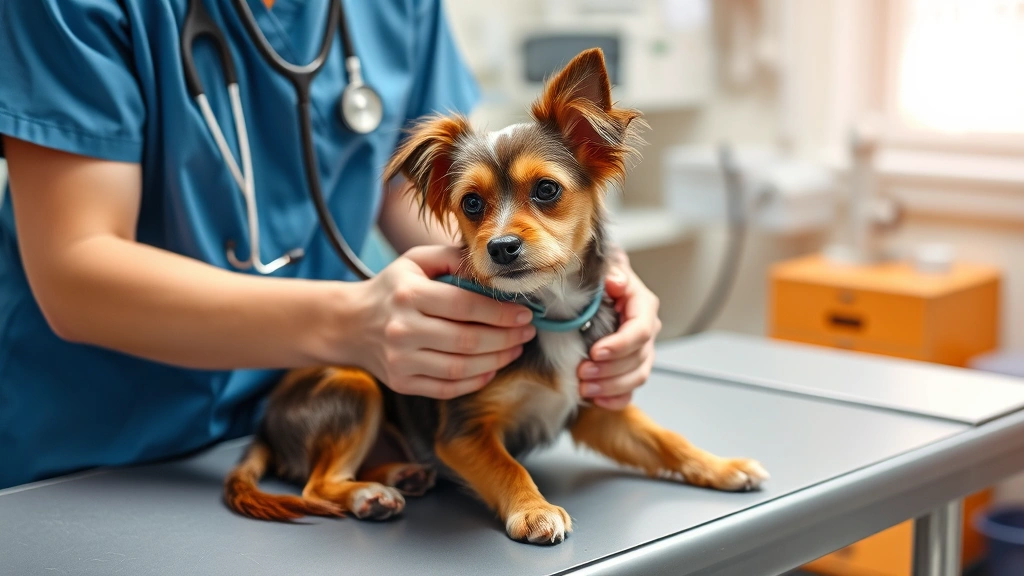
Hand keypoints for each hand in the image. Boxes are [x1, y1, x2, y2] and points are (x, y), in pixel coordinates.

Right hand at [353, 245, 535, 399]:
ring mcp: (400, 360)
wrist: (349, 324)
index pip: (465, 306)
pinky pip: (447, 387)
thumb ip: (451, 257)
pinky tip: (491, 368)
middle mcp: (402, 329)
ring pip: (460, 367)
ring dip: (496, 360)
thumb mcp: (415, 261)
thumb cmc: (392, 289)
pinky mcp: (401, 383)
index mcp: (408, 295)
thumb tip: (490, 265)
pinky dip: (474, 381)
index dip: (500, 313)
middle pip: (467, 340)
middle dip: (505, 338)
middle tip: (527, 333)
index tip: (525, 314)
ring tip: (514, 349)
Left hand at [578, 249, 660, 409]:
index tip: (596, 352)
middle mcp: (646, 331)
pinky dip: (615, 399)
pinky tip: (597, 400)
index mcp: (643, 306)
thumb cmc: (600, 279)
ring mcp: (640, 353)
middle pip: (639, 358)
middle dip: (610, 370)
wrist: (595, 289)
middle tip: (582, 372)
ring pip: (636, 377)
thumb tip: (616, 282)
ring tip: (584, 387)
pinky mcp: (629, 369)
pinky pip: (629, 391)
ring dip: (610, 386)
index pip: (641, 330)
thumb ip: (612, 272)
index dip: (620, 345)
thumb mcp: (605, 267)